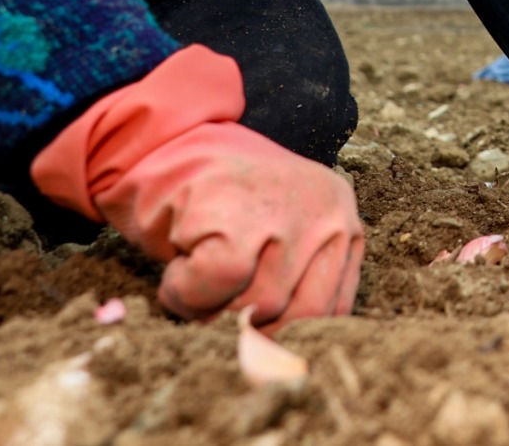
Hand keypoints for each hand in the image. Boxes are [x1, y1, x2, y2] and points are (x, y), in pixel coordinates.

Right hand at [30, 45, 364, 324]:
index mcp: (343, 224)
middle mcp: (328, 213)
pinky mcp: (237, 214)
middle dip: (249, 325)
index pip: (333, 311)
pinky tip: (178, 269)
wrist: (165, 143)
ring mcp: (286, 212)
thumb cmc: (220, 205)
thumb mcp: (277, 241)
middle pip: (298, 315)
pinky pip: (215, 286)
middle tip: (213, 303)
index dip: (286, 335)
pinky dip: (185, 293)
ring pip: (257, 306)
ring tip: (195, 275)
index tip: (253, 340)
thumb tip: (283, 365)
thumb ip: (291, 291)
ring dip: (210, 310)